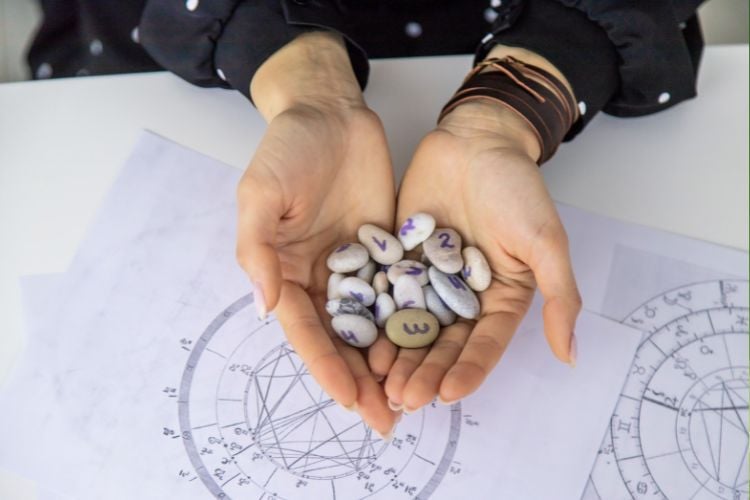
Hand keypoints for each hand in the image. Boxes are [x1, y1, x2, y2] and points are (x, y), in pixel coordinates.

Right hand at [236, 32, 397, 436]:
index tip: (350, 400)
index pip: (308, 330)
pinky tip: (433, 347)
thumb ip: (258, 247)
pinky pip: (401, 290)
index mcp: (286, 271)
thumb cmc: (287, 148)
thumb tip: (264, 304)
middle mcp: (323, 277)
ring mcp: (359, 265)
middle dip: (363, 380)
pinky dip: (413, 320)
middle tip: (388, 420)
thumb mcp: (261, 192)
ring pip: (376, 324)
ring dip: (391, 363)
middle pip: (343, 339)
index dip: (327, 366)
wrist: (330, 111)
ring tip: (414, 398)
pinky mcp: (388, 248)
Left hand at [375, 98, 581, 412]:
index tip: (448, 394)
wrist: (475, 139)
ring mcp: (428, 280)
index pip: (483, 344)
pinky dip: (373, 316)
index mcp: (500, 298)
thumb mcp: (545, 241)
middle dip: (425, 371)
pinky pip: (385, 293)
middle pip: (443, 343)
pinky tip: (359, 336)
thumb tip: (571, 354)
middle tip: (404, 398)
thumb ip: (559, 296)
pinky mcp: (399, 260)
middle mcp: (463, 297)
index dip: (468, 370)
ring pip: (411, 325)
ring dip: (397, 354)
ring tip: (379, 379)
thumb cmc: (516, 187)